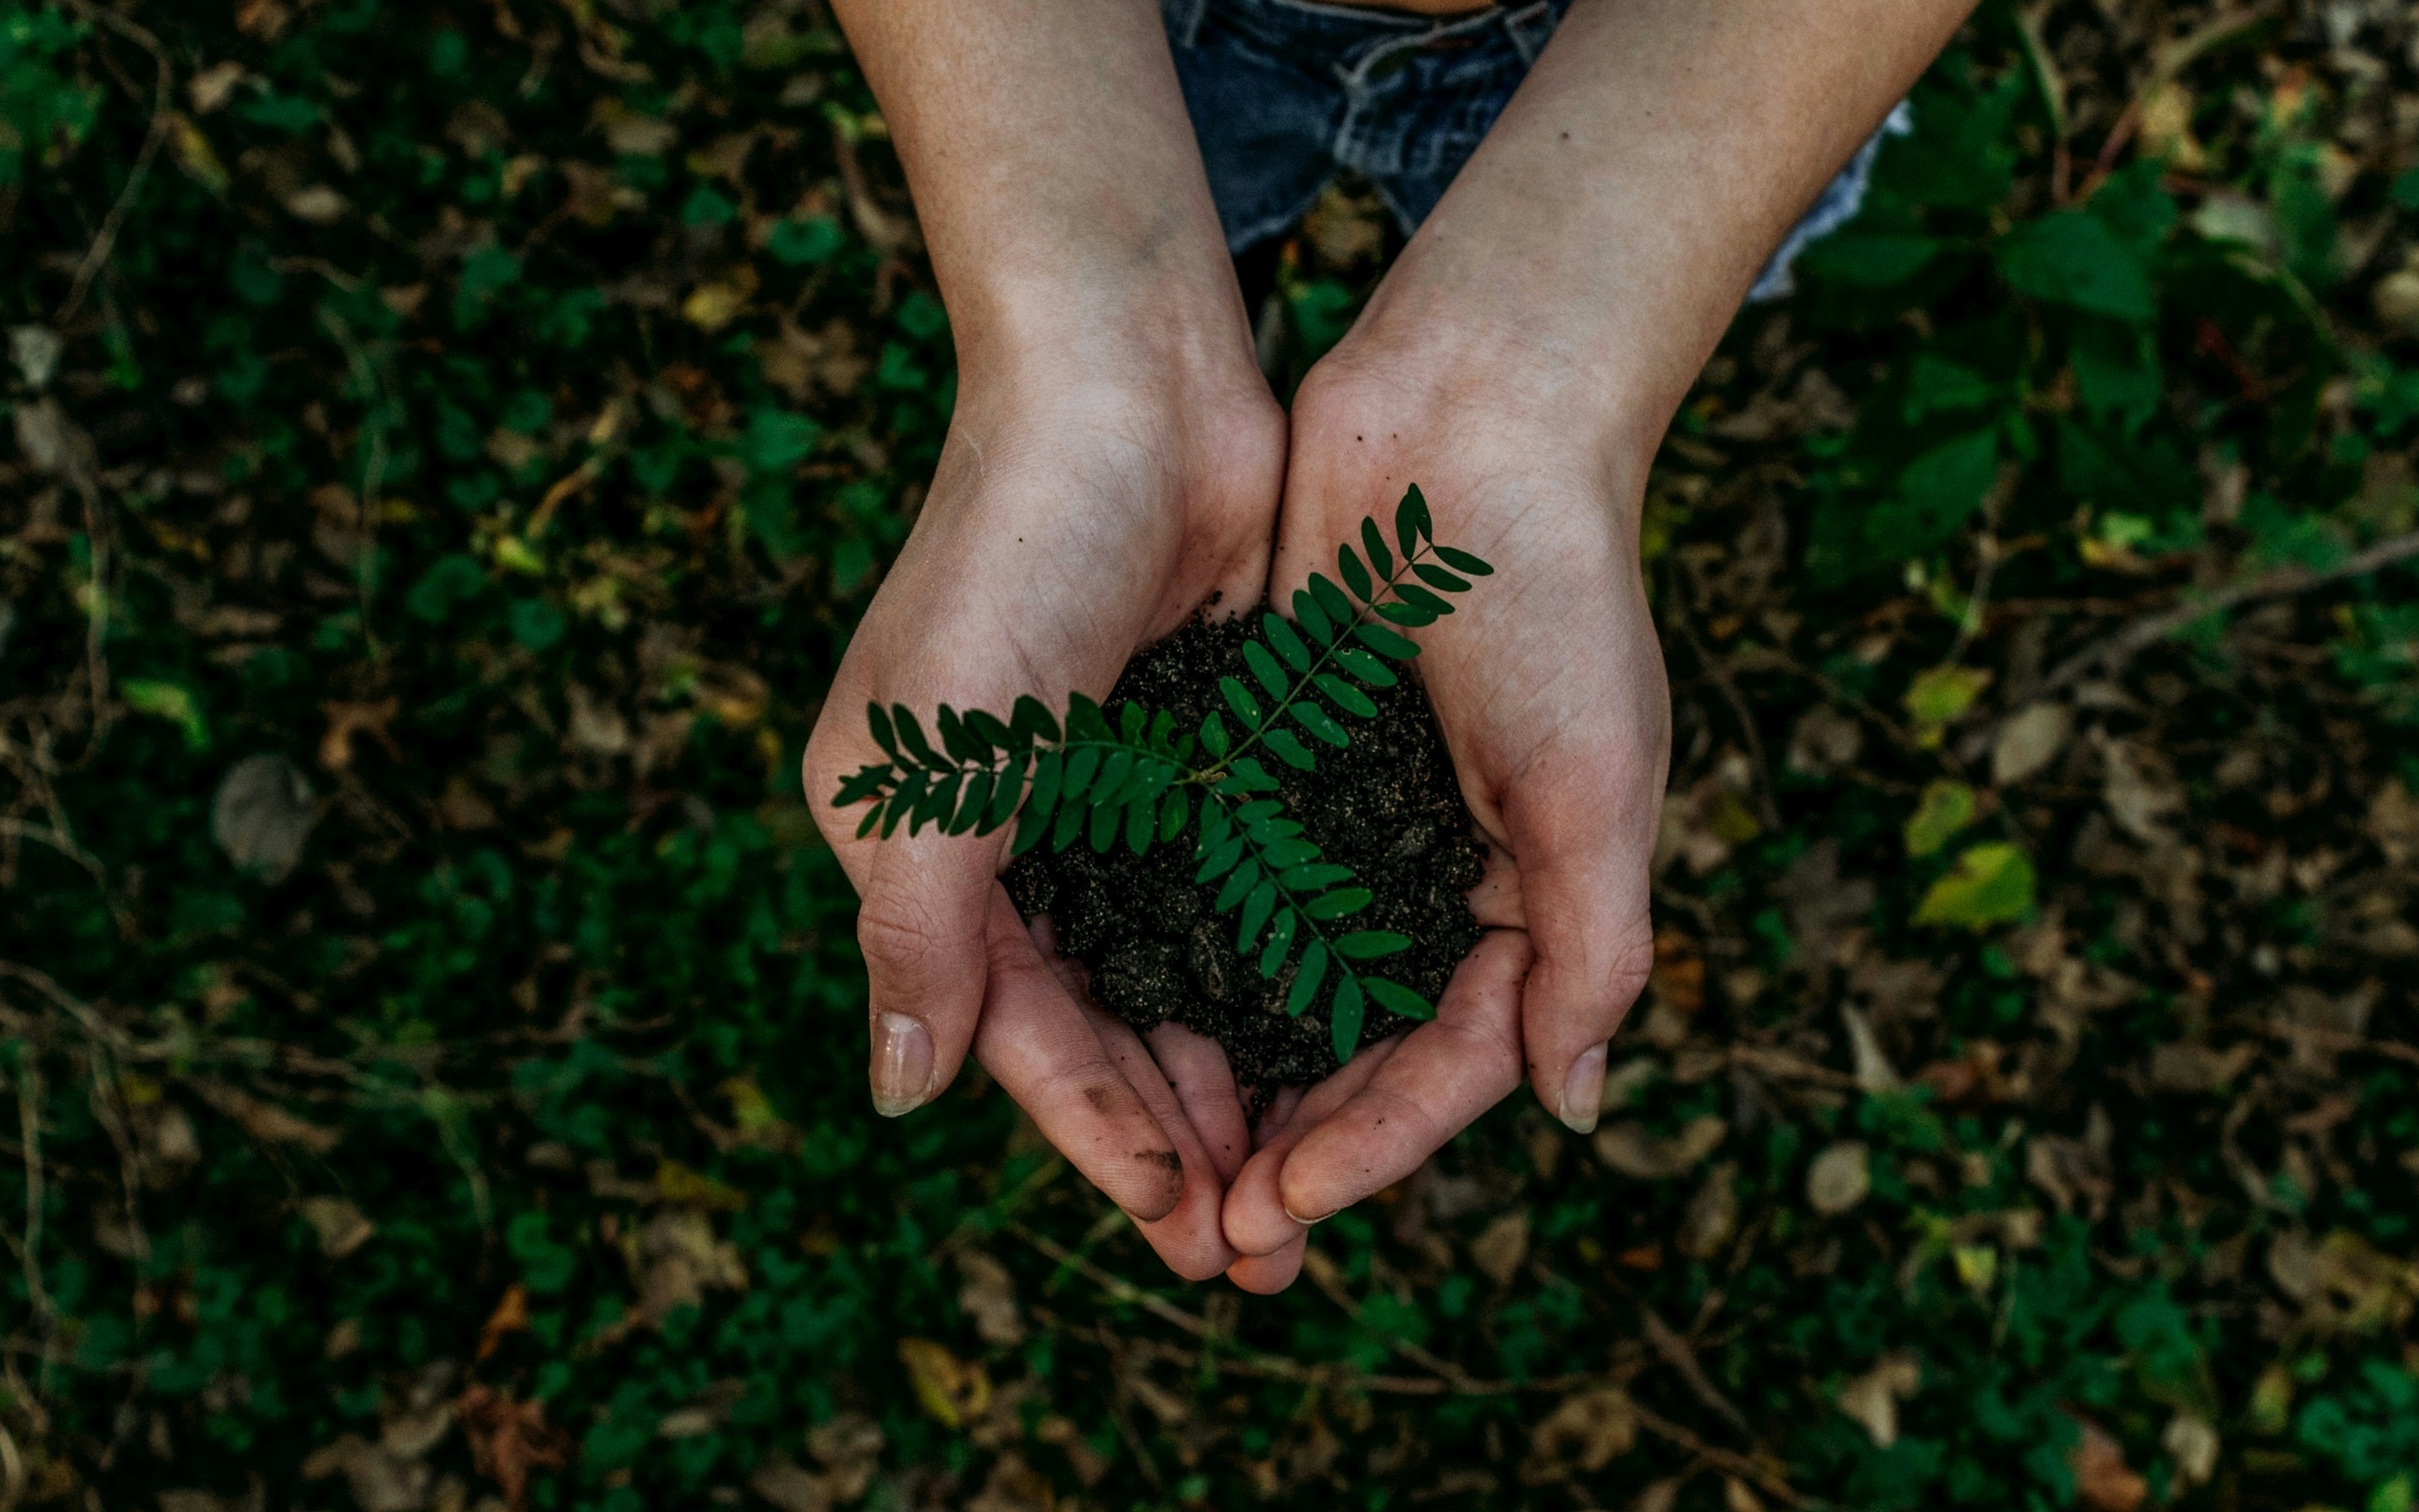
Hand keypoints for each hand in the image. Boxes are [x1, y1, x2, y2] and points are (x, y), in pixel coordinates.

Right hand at [802, 346, 1281, 1278]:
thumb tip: (900, 1098)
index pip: (1018, 1031)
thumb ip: (919, 931)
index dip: (1098, 1137)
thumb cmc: (1013, 555)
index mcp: (925, 846)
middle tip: (1262, 1248)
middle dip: (1177, 1137)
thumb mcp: (937, 758)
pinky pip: (1240, 894)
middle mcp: (1015, 835)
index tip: (1184, 1229)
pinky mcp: (1203, 751)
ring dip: (1235, 1075)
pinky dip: (1277, 972)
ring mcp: (1113, 795)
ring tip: (1306, 1177)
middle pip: (1103, 1025)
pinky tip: (1336, 1042)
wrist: (1130, 380)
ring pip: (1179, 976)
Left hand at [1220, 349, 1666, 1289]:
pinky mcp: (1269, 759)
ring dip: (1226, 1079)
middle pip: (1356, 1049)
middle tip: (1211, 1238)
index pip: (1450, 1062)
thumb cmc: (1556, 594)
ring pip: (1277, 986)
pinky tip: (1119, 1018)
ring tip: (1159, 1167)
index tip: (1284, 1206)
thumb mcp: (1596, 783)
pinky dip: (1182, 956)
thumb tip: (1573, 1110)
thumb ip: (1592, 949)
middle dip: (1292, 1145)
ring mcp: (1345, 820)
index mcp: (1527, 895)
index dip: (1374, 1145)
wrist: (1470, 414)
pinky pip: (1220, 885)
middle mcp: (1432, 874)